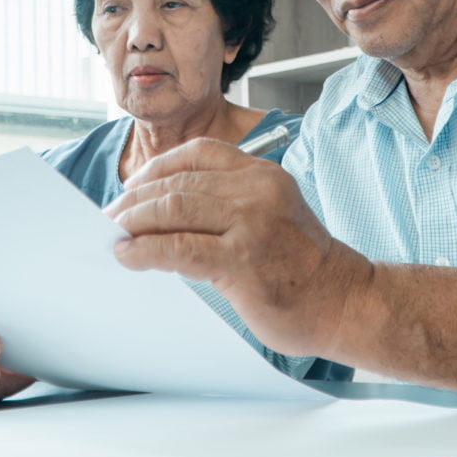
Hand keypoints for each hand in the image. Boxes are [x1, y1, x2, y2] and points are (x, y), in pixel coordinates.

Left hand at [106, 138, 371, 357]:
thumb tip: (159, 211)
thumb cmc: (301, 265)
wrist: (345, 301)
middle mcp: (257, 189)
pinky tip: (128, 255)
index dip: (156, 170)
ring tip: (114, 235)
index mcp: (262, 173)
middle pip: (178, 183)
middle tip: (111, 218)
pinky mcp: (243, 260)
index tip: (131, 189)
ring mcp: (252, 223)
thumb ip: (226, 204)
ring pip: (173, 210)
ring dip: (134, 223)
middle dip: (135, 201)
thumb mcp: (270, 213)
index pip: (197, 154)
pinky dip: (145, 250)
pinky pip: (180, 248)